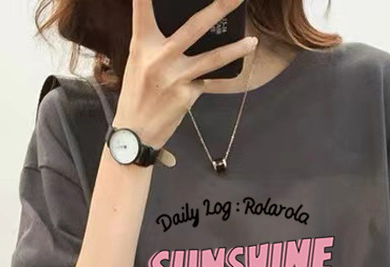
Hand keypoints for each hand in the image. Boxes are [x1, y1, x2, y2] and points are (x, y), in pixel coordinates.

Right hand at [114, 0, 258, 148]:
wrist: (136, 131)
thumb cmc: (137, 93)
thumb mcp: (139, 61)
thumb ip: (157, 42)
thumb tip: (186, 28)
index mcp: (142, 44)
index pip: (143, 9)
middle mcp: (160, 57)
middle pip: (194, 27)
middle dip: (219, 8)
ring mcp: (176, 76)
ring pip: (213, 59)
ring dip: (235, 49)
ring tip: (253, 41)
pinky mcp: (188, 94)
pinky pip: (208, 80)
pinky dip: (213, 76)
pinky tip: (223, 74)